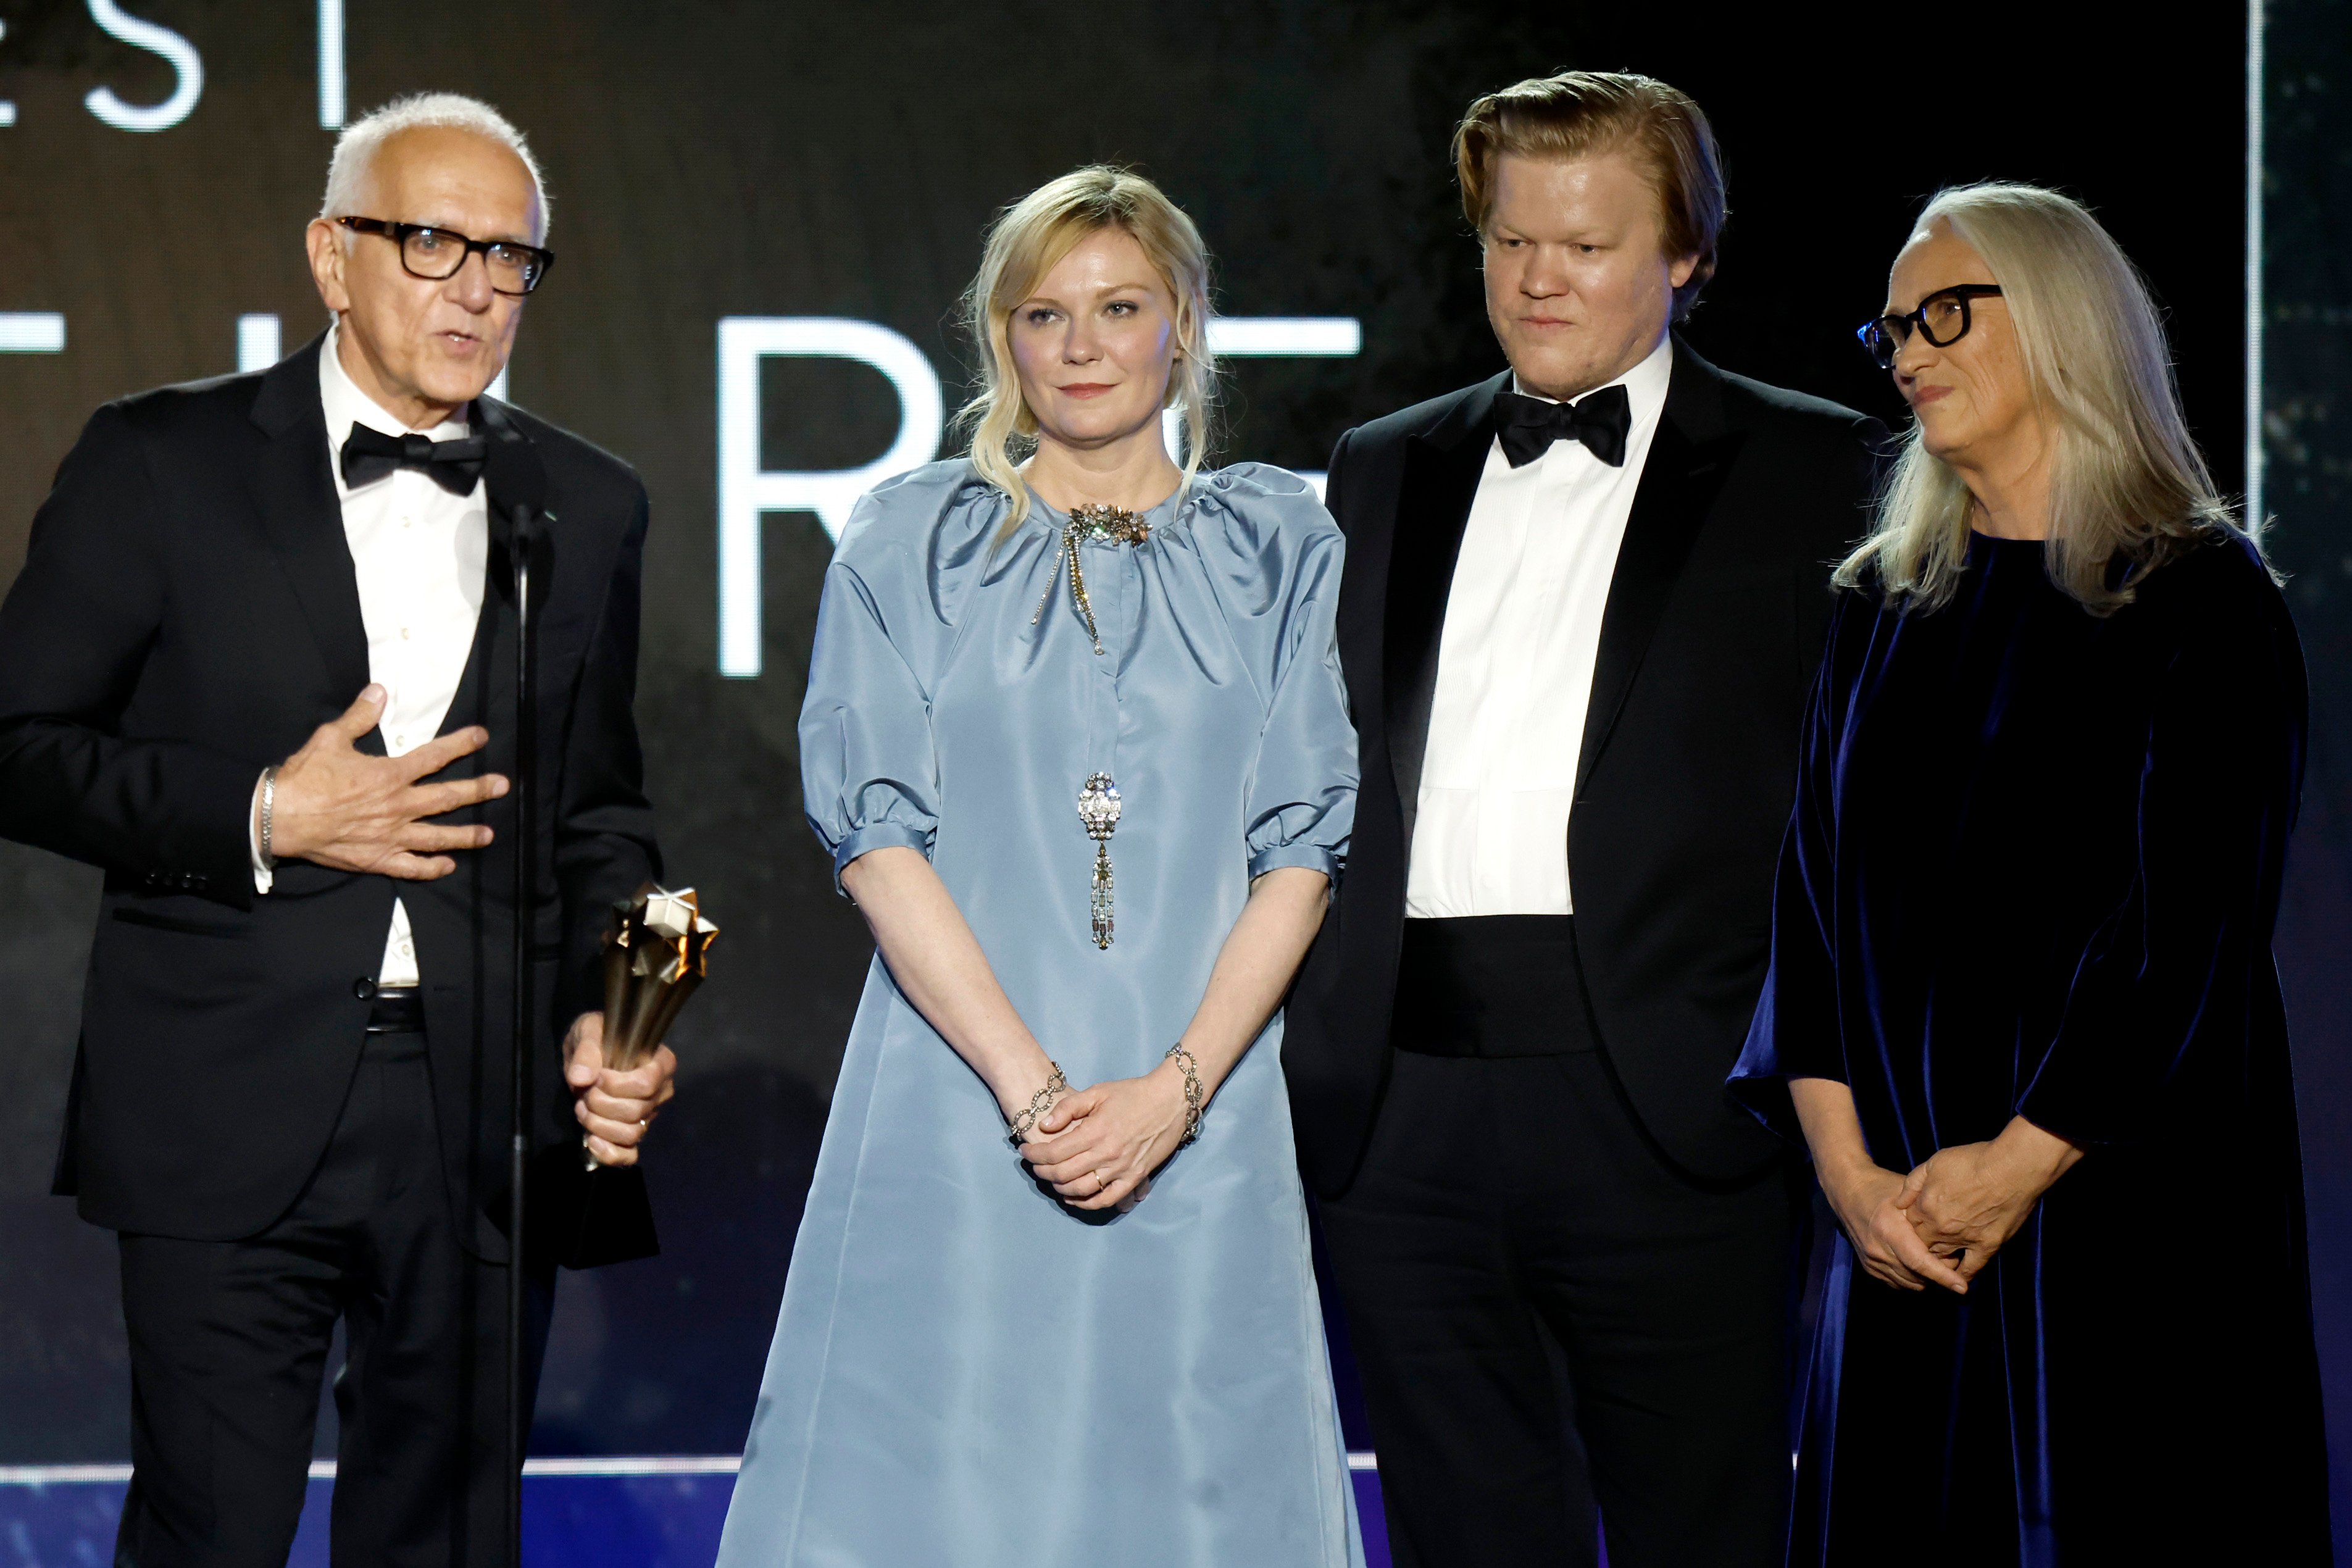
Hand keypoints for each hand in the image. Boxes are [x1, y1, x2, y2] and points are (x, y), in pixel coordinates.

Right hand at [270, 685, 508, 878]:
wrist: (279, 817)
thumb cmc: (306, 777)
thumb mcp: (331, 737)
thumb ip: (360, 716)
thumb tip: (379, 690)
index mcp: (390, 775)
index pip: (435, 757)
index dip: (461, 744)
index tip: (482, 737)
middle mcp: (398, 806)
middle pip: (447, 798)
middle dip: (478, 791)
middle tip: (502, 786)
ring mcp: (391, 836)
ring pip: (437, 836)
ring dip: (465, 835)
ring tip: (488, 834)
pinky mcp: (378, 859)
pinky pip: (411, 867)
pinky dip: (431, 867)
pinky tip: (447, 865)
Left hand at [563, 1010, 677, 1166]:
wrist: (588, 1056)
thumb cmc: (597, 1037)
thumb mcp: (589, 1031)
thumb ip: (586, 1051)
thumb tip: (581, 1078)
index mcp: (660, 1063)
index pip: (647, 1085)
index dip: (617, 1086)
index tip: (598, 1076)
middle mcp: (660, 1092)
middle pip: (635, 1111)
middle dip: (600, 1104)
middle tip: (584, 1091)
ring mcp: (648, 1116)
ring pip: (630, 1134)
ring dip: (598, 1125)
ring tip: (582, 1108)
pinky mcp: (632, 1134)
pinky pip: (629, 1155)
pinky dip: (609, 1154)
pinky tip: (591, 1141)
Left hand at [1019, 1059, 1188, 1211]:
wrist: (1170, 1100)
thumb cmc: (1132, 1094)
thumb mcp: (1097, 1092)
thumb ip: (1068, 1108)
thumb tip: (1045, 1127)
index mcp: (1095, 1131)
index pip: (1054, 1152)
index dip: (1034, 1155)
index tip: (1024, 1152)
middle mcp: (1106, 1154)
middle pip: (1062, 1174)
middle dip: (1042, 1171)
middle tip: (1035, 1165)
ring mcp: (1122, 1169)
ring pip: (1080, 1190)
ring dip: (1059, 1187)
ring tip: (1051, 1178)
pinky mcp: (1135, 1178)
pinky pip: (1107, 1199)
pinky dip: (1086, 1203)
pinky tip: (1074, 1198)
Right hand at [1819, 1159, 1970, 1295]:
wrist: (1848, 1189)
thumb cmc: (1883, 1186)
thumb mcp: (1908, 1194)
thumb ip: (1928, 1216)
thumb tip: (1955, 1240)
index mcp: (1888, 1229)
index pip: (1919, 1261)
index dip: (1942, 1276)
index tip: (1962, 1288)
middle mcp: (1877, 1249)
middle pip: (1917, 1277)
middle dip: (1939, 1275)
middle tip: (1952, 1258)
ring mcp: (1871, 1260)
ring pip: (1909, 1284)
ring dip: (1926, 1279)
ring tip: (1936, 1260)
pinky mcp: (1869, 1266)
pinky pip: (1898, 1283)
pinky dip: (1913, 1279)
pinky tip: (1919, 1264)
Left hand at [1896, 1117, 2081, 1283]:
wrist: (2011, 1167)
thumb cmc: (1972, 1160)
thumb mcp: (1934, 1163)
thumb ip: (1912, 1184)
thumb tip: (1898, 1202)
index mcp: (1924, 1206)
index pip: (1907, 1225)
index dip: (1909, 1225)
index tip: (1913, 1225)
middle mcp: (1940, 1227)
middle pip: (1921, 1244)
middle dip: (1918, 1244)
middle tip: (1921, 1245)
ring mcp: (1963, 1238)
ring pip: (1941, 1257)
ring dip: (1936, 1259)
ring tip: (1934, 1261)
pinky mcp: (1987, 1246)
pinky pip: (1971, 1268)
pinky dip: (1962, 1276)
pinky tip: (1957, 1283)